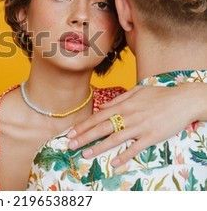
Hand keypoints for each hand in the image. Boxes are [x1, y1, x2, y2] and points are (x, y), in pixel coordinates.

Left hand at [66, 83, 205, 166]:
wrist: (183, 100)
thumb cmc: (159, 95)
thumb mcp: (137, 91)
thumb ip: (118, 99)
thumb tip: (103, 105)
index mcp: (123, 105)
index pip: (98, 116)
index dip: (83, 125)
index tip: (71, 132)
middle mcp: (128, 116)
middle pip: (102, 128)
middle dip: (84, 137)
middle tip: (70, 145)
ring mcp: (139, 127)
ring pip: (115, 139)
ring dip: (99, 147)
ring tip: (85, 154)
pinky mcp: (151, 137)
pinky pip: (135, 148)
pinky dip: (124, 156)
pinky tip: (114, 163)